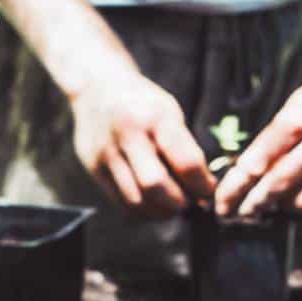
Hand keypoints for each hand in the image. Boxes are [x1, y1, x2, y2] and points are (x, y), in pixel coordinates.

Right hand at [70, 73, 215, 217]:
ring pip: (136, 201)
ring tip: (172, 206)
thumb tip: (202, 192)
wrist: (96, 87)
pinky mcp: (93, 167)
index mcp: (155, 117)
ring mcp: (106, 152)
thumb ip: (184, 150)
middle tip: (189, 203)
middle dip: (179, 203)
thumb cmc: (143, 103)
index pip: (186, 162)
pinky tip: (152, 204)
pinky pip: (120, 202)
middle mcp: (128, 134)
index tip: (208, 190)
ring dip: (160, 212)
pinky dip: (142, 211)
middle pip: (156, 186)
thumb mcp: (169, 113)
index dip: (203, 185)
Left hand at [214, 57, 301, 215]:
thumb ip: (274, 139)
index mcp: (300, 118)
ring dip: (285, 208)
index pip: (258, 160)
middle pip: (279, 184)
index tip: (222, 203)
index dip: (235, 186)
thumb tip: (246, 176)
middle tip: (240, 215)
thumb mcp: (296, 105)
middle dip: (254, 204)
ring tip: (278, 203)